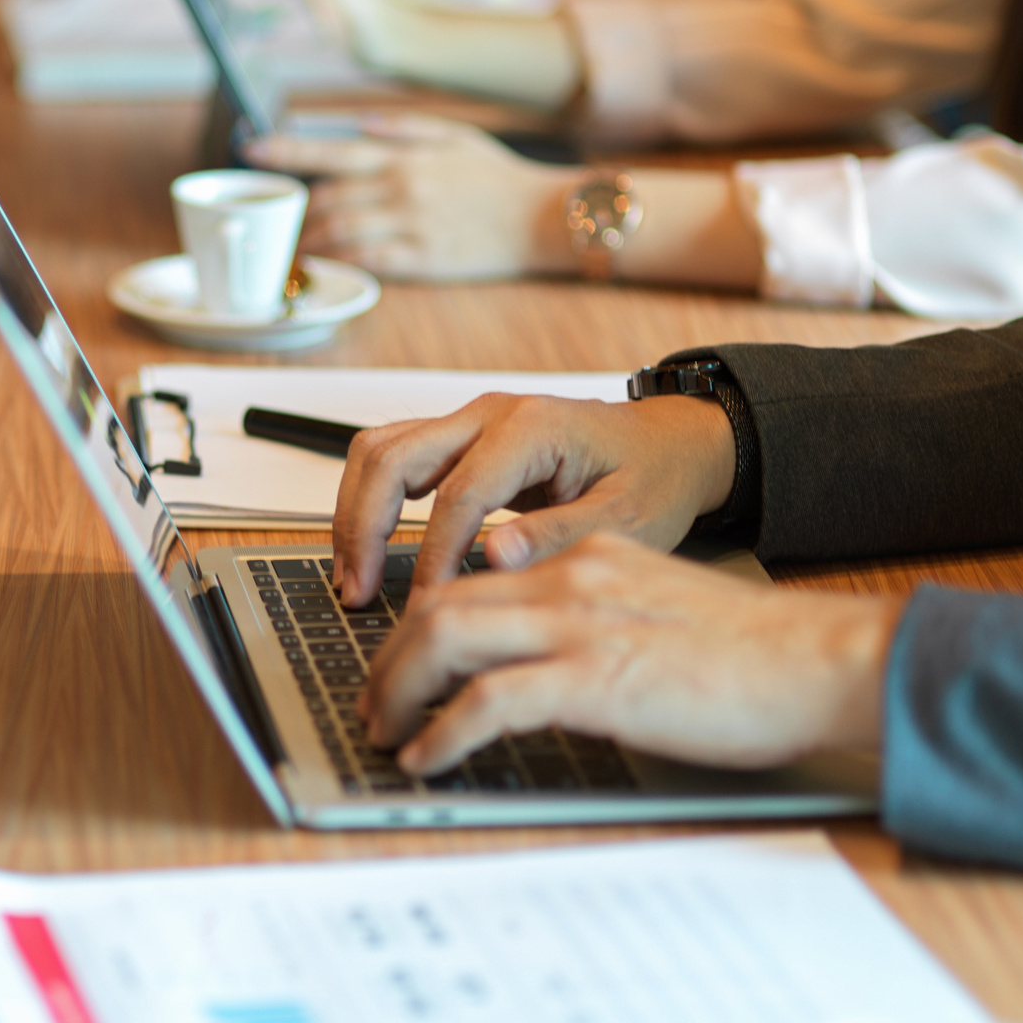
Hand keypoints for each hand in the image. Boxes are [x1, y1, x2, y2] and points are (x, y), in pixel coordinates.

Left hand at [244, 113, 577, 279]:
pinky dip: (342, 264)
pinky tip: (327, 267)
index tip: (250, 148)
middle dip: (295, 213)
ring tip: (291, 252)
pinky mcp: (425, 259)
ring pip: (342, 233)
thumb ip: (406, 127)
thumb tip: (361, 124)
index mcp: (404, 155)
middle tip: (273, 224)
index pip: (331, 150)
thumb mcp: (456, 137)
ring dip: (311, 243)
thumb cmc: (500, 178)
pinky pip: (370, 262)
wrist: (543, 217)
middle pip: (328, 199)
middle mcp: (402, 187)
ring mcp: (412, 225)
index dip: (286, 150)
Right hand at [332, 391, 735, 607]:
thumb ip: (560, 537)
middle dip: (362, 527)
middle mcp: (490, 413)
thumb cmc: (653, 478)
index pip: (458, 495)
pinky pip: (394, 457)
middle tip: (357, 592)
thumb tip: (494, 559)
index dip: (433, 557)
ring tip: (352, 575)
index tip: (426, 609)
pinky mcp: (460, 439)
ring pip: (379, 449)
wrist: (670, 445)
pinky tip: (369, 548)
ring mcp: (470, 421)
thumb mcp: (628, 520)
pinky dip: (370, 500)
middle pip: (392, 457)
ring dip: (354, 511)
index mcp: (532, 427)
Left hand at [360, 532, 900, 773]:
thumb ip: (591, 623)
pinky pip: (490, 701)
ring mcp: (580, 625)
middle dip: (388, 659)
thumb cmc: (753, 655)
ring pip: (445, 637)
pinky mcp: (597, 679)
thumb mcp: (654, 615)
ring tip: (386, 734)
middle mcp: (570, 578)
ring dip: (398, 690)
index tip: (398, 667)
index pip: (469, 579)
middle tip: (373, 707)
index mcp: (585, 558)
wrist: (820, 661)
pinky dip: (445, 732)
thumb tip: (534, 673)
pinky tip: (431, 757)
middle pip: (438, 603)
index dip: (417, 628)